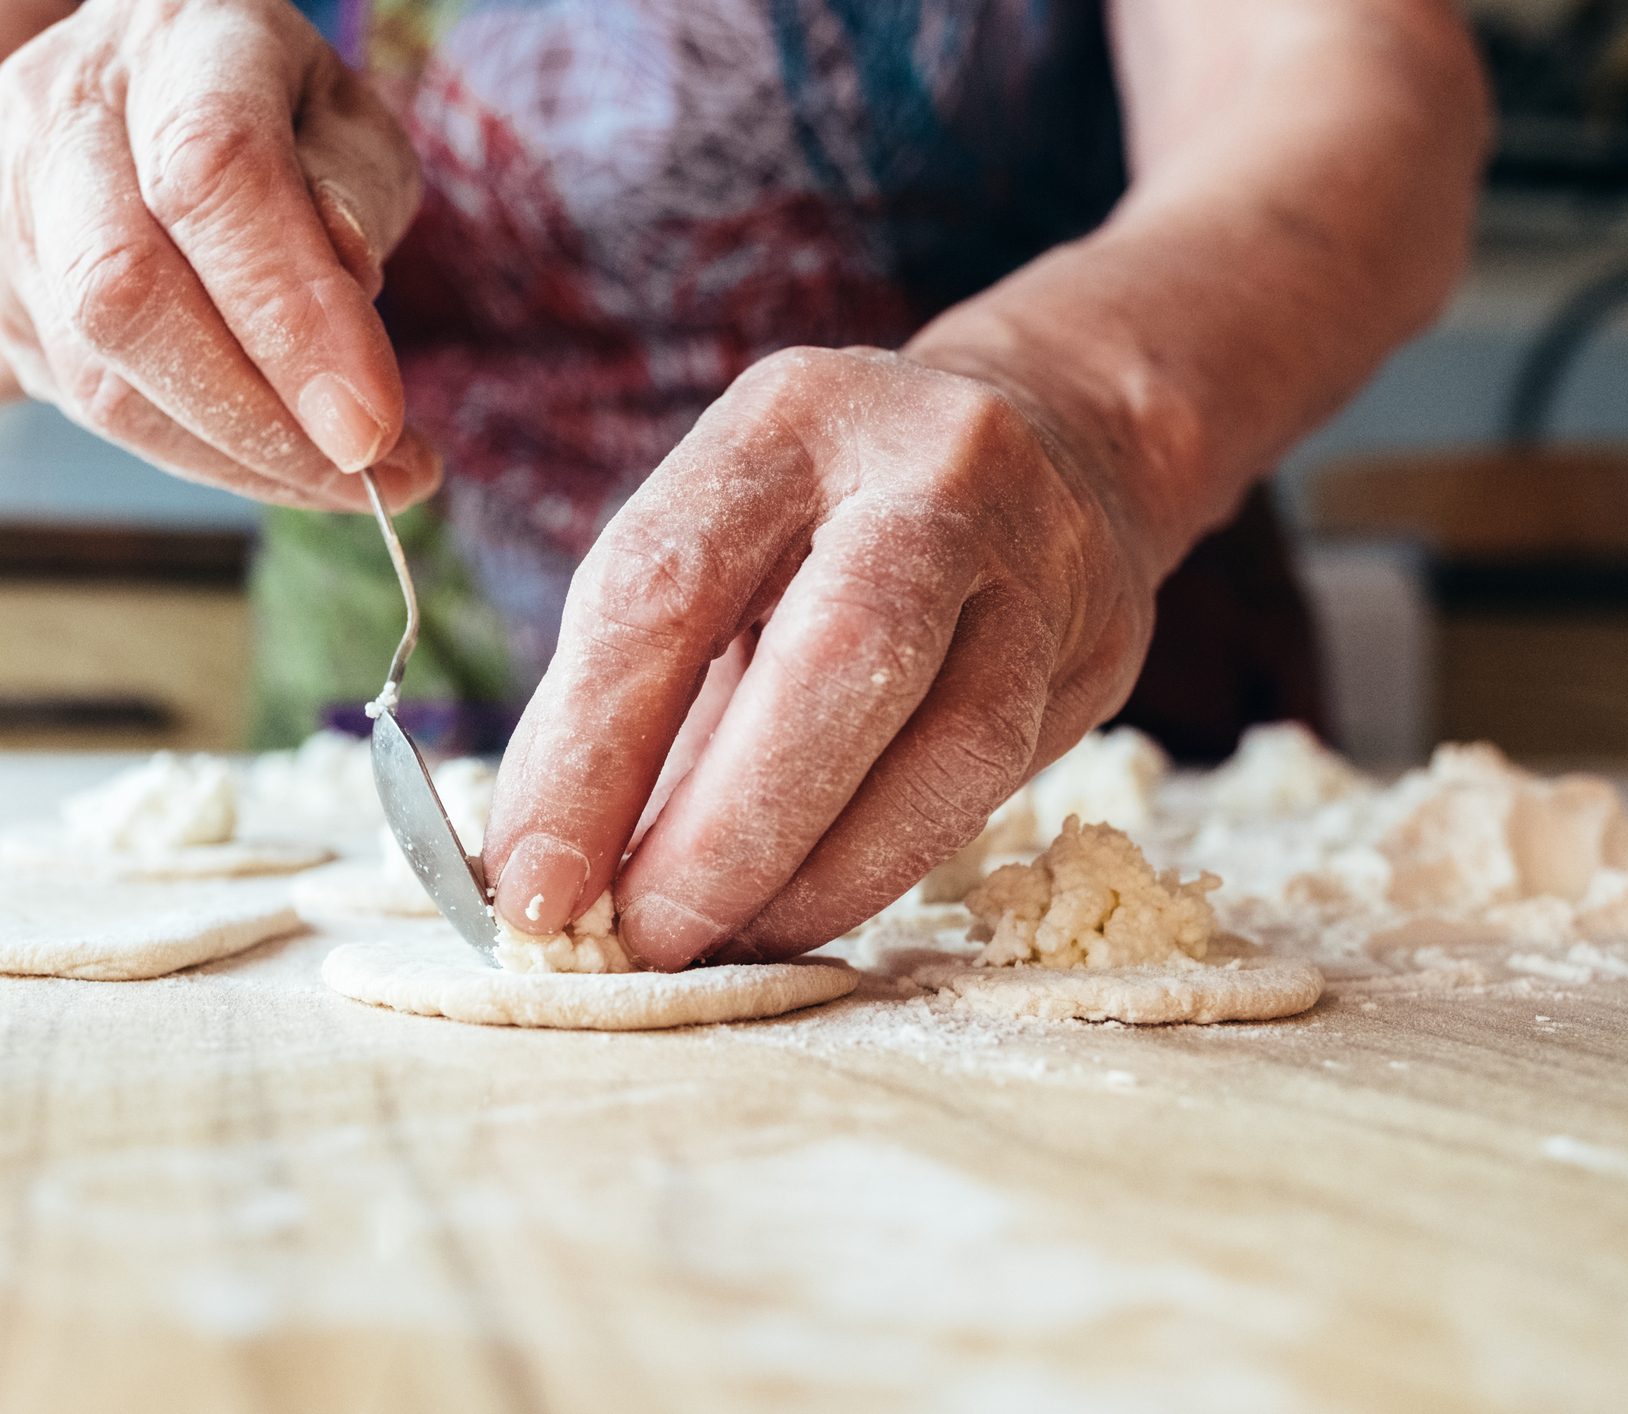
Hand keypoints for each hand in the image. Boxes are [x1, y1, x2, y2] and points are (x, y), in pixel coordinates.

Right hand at [0, 0, 436, 508]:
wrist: (122, 103)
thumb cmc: (269, 112)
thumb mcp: (343, 118)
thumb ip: (353, 189)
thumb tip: (345, 289)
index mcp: (175, 37)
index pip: (211, 173)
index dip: (291, 312)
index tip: (375, 421)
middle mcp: (63, 112)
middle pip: (122, 288)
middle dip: (259, 416)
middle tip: (373, 476)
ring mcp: (12, 210)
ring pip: (104, 377)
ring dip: (242, 459)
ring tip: (356, 486)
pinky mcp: (6, 303)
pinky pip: (101, 413)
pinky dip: (209, 460)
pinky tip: (287, 467)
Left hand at [484, 346, 1174, 968]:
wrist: (1054, 435)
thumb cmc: (827, 518)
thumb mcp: (715, 544)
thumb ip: (623, 695)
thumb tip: (535, 869)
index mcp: (785, 421)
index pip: (667, 585)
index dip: (588, 753)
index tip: (530, 884)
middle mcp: (929, 467)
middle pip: (837, 657)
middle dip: (724, 830)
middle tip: (642, 936)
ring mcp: (1037, 553)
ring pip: (949, 741)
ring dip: (816, 876)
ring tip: (724, 944)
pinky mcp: (1097, 642)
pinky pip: (990, 785)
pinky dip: (882, 869)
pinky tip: (804, 914)